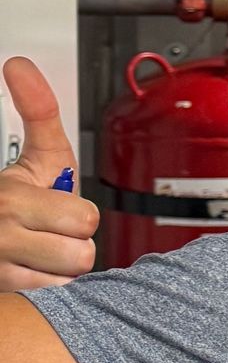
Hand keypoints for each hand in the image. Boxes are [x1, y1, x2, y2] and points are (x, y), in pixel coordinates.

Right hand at [0, 57, 96, 292]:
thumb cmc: (13, 202)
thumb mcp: (33, 156)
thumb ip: (38, 111)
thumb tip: (18, 64)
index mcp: (9, 198)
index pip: (84, 219)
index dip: (78, 215)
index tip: (55, 209)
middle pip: (82, 253)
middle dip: (72, 244)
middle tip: (49, 234)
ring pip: (68, 279)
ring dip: (59, 271)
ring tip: (38, 254)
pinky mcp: (4, 291)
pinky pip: (52, 299)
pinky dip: (46, 292)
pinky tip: (30, 274)